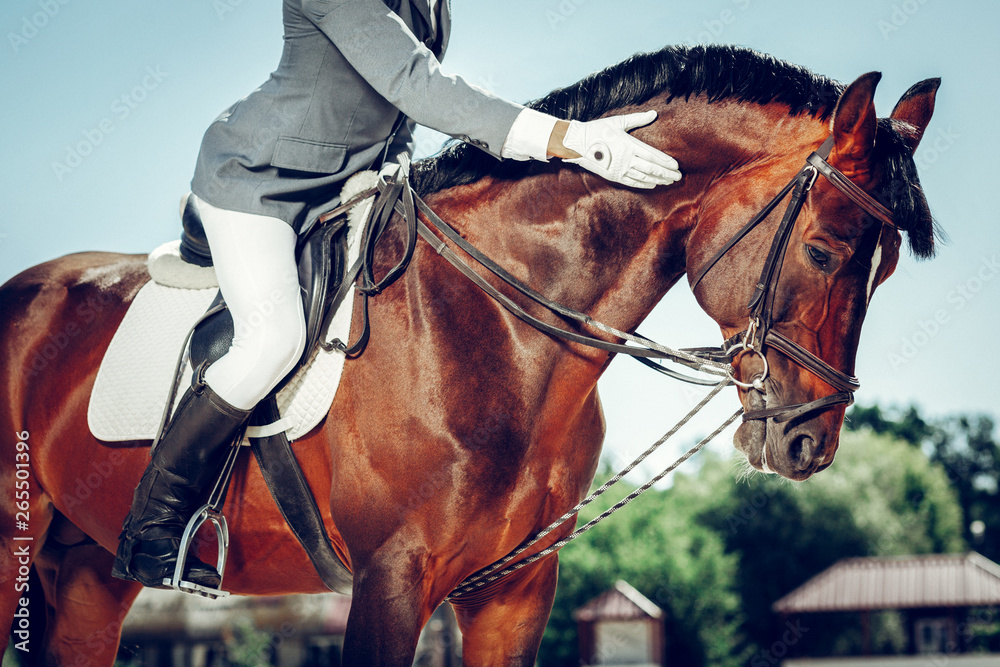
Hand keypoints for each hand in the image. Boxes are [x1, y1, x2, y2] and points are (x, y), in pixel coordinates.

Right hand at [556, 111, 680, 188]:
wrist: (577, 144)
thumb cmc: (597, 130)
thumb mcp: (618, 122)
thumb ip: (637, 119)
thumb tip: (653, 113)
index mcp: (629, 145)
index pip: (652, 155)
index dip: (665, 161)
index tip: (676, 166)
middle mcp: (626, 159)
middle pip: (651, 168)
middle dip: (666, 173)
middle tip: (679, 177)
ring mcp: (620, 169)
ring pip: (643, 177)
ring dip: (658, 180)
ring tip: (669, 181)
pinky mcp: (613, 176)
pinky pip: (632, 182)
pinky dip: (644, 184)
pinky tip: (653, 185)